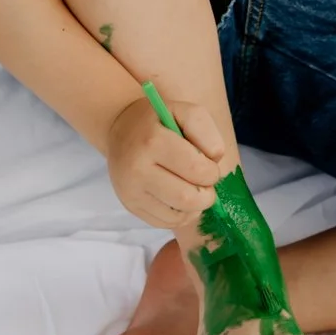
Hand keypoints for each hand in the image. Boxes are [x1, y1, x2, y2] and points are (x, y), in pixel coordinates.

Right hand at [105, 94, 232, 232]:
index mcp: (152, 141)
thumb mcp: (185, 112)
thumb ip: (206, 131)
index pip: (197, 170)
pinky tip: (178, 197)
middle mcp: (137, 169)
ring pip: (179, 216)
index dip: (212, 171)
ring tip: (191, 188)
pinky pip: (167, 223)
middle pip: (188, 198)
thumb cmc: (158, 122)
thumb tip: (213, 161)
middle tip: (203, 181)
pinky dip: (180, 214)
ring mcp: (130, 191)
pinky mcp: (130, 206)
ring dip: (194, 206)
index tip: (207, 164)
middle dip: (206, 193)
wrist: (122, 130)